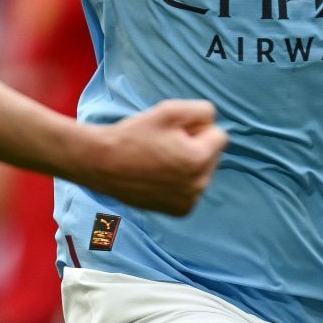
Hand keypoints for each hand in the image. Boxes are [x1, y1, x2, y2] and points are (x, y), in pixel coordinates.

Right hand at [83, 99, 227, 214]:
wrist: (102, 164)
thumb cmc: (135, 135)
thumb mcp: (170, 110)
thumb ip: (203, 111)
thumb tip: (213, 124)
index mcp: (199, 159)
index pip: (220, 135)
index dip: (198, 129)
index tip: (174, 132)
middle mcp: (199, 185)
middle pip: (212, 156)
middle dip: (196, 147)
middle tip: (165, 145)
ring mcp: (189, 201)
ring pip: (202, 173)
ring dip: (189, 165)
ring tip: (159, 161)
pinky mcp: (179, 211)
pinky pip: (192, 190)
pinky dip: (181, 183)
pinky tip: (159, 177)